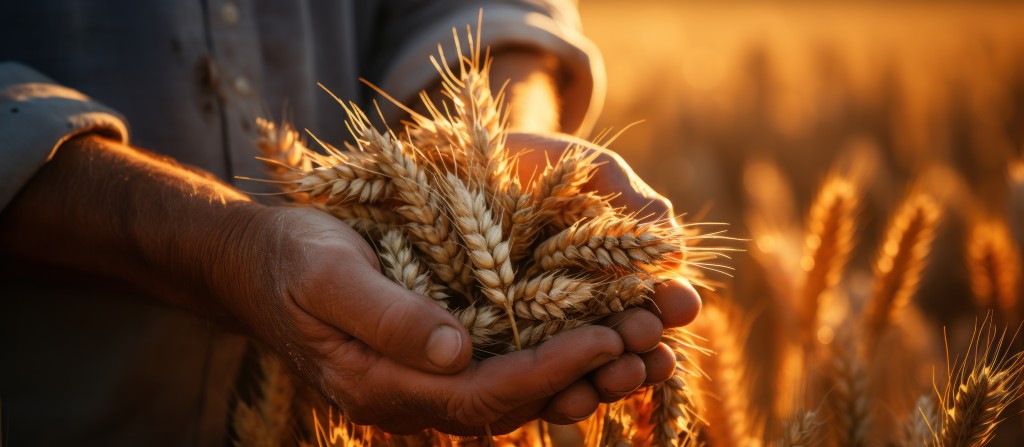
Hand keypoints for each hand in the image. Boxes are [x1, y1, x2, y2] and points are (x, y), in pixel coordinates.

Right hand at [210, 205, 638, 434]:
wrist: (260, 265)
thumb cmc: (290, 258)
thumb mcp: (328, 274)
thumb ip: (387, 314)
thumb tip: (458, 350)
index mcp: (383, 387)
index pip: (485, 393)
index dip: (549, 369)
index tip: (606, 336)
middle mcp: (413, 400)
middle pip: (516, 403)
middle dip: (584, 376)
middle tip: (648, 341)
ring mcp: (428, 384)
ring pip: (520, 394)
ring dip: (583, 373)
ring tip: (645, 344)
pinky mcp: (440, 361)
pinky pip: (508, 370)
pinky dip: (556, 358)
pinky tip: (599, 335)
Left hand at [507, 131, 702, 400]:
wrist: (456, 158)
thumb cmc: (532, 161)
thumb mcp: (587, 170)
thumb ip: (629, 199)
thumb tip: (676, 250)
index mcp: (615, 271)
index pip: (653, 299)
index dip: (671, 304)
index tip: (682, 303)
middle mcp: (585, 308)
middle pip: (625, 342)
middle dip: (642, 347)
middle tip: (646, 340)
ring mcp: (542, 331)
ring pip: (585, 370)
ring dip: (608, 380)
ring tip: (616, 375)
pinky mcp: (499, 347)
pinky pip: (531, 380)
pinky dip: (552, 392)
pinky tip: (566, 397)